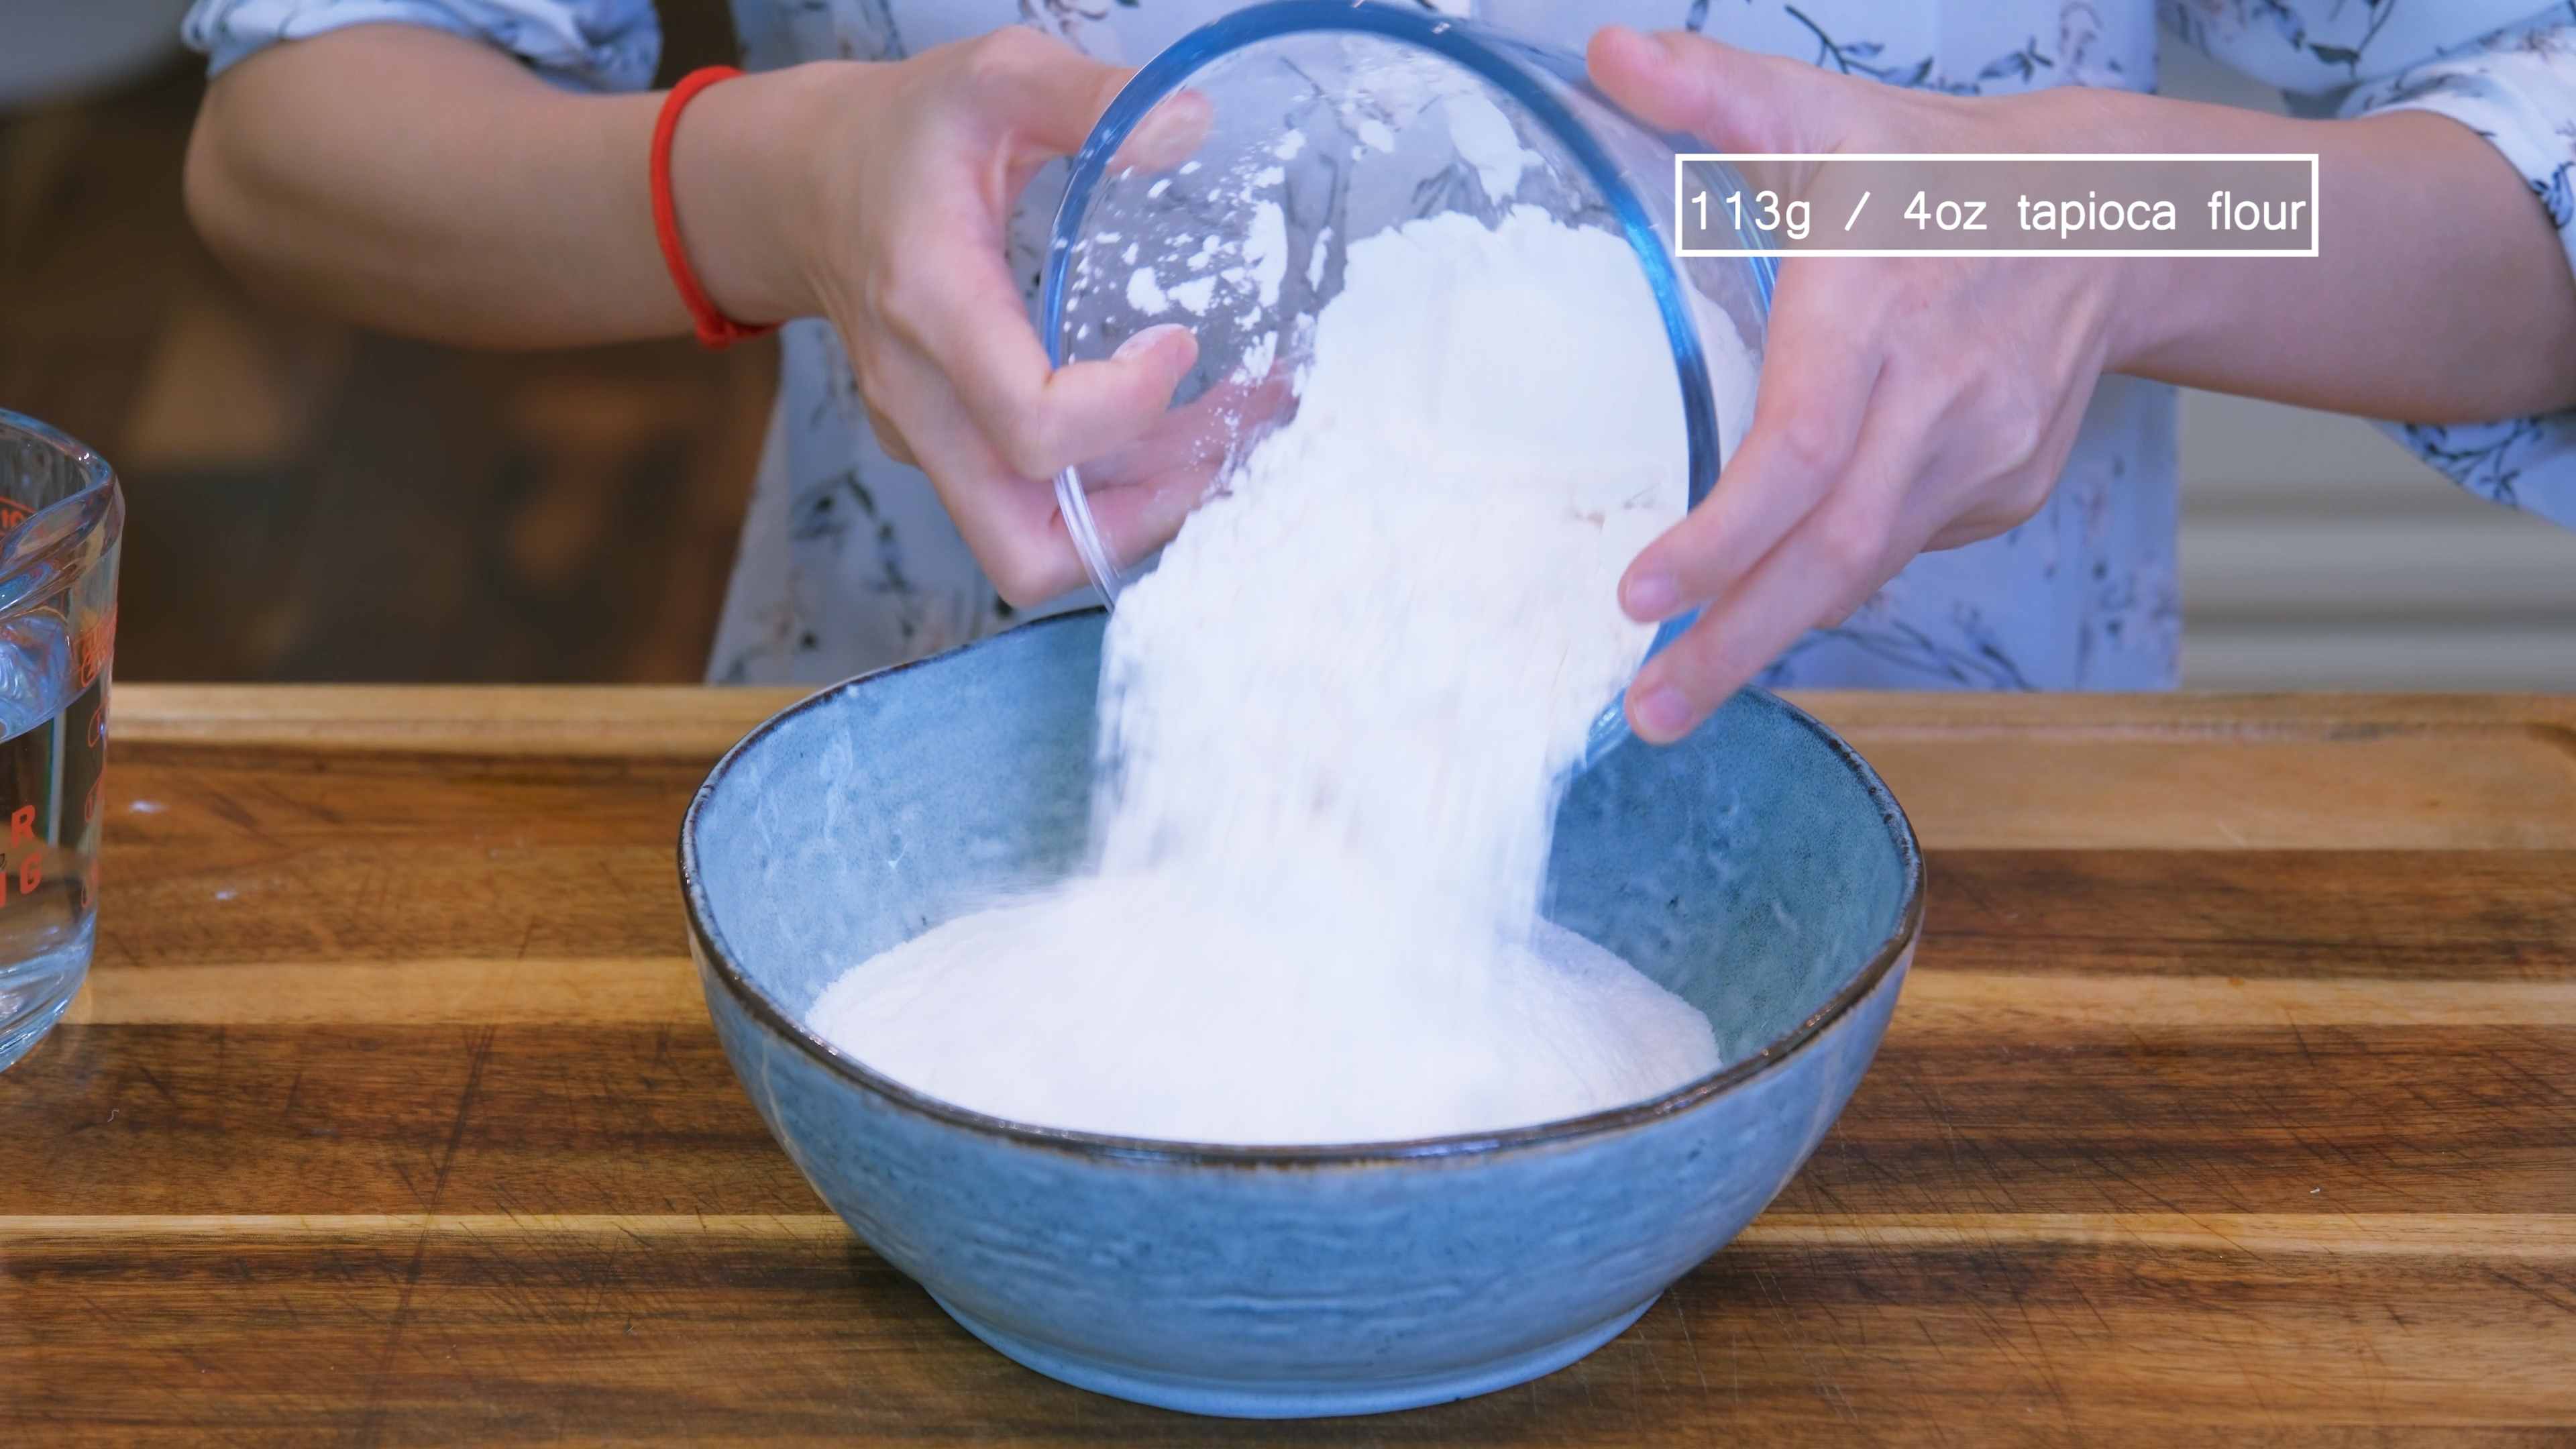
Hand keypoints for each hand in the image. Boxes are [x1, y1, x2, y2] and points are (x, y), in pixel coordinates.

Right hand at [681, 29, 1212, 605]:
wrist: (803, 184)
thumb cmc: (905, 134)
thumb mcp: (995, 78)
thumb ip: (1090, 97)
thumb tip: (1189, 125)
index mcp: (933, 308)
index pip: (1034, 426)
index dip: (1127, 408)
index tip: (1175, 343)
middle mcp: (921, 400)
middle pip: (1025, 550)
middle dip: (1142, 520)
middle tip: (1223, 453)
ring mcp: (929, 439)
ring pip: (1035, 547)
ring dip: (1139, 513)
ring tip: (1226, 438)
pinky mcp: (946, 452)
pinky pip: (1031, 509)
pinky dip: (1109, 488)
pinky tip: (1172, 425)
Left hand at [1587, 27, 2143, 740]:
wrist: (2116, 217)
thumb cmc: (1942, 171)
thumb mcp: (1824, 115)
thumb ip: (1712, 93)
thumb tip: (1604, 52)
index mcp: (1879, 312)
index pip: (1800, 451)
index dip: (1724, 537)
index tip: (1640, 596)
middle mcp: (1940, 400)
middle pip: (1834, 553)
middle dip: (1737, 644)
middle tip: (1647, 716)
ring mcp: (1983, 457)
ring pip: (1865, 569)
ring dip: (1772, 636)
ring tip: (1676, 695)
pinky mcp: (2006, 491)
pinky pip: (1901, 548)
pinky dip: (1832, 575)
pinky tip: (1776, 588)